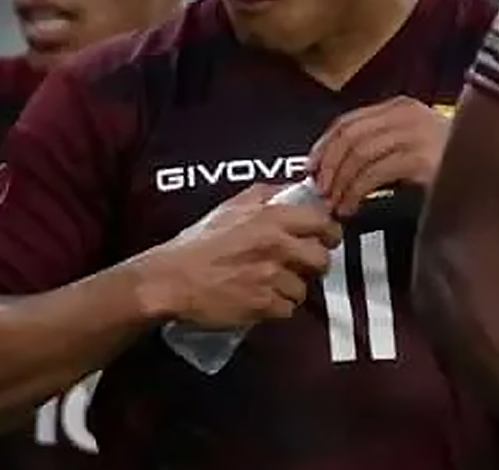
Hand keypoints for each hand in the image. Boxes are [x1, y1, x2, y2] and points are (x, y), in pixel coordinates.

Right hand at [136, 184, 341, 328]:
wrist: (170, 279)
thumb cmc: (196, 244)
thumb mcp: (228, 208)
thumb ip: (263, 195)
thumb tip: (291, 189)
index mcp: (270, 218)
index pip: (322, 222)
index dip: (328, 232)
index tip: (324, 238)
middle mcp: (276, 245)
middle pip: (322, 259)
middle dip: (313, 265)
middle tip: (299, 266)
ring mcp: (271, 276)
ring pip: (304, 288)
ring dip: (289, 289)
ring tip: (267, 284)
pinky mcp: (264, 304)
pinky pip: (287, 309)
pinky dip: (275, 308)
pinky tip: (258, 299)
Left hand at [308, 97, 448, 216]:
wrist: (498, 174)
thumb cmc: (452, 165)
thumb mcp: (412, 144)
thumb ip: (379, 145)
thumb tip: (333, 164)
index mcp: (400, 107)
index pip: (347, 122)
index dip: (323, 147)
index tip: (311, 170)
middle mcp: (407, 115)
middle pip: (349, 137)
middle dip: (329, 167)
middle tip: (320, 192)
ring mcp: (417, 134)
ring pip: (358, 154)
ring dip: (340, 183)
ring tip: (336, 204)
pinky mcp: (423, 159)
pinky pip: (375, 173)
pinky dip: (356, 191)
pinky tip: (353, 207)